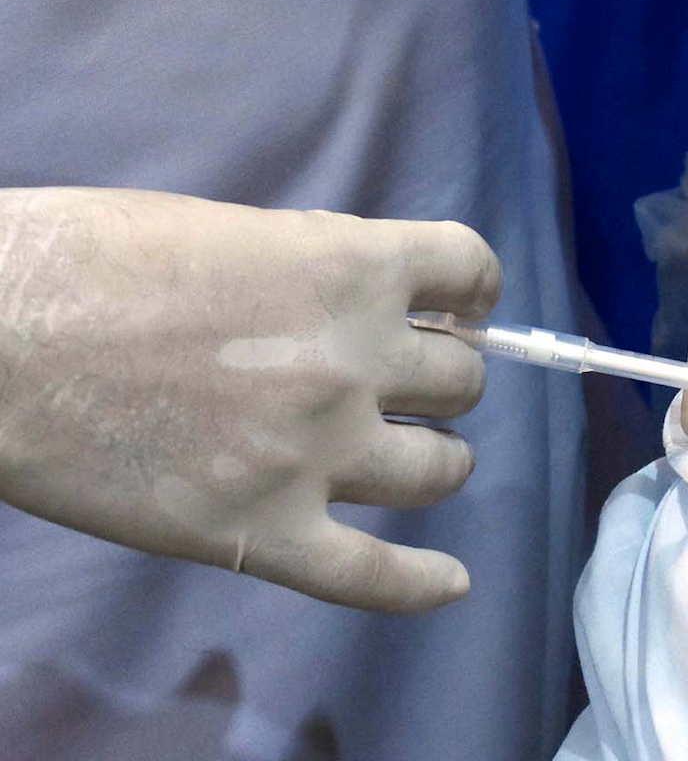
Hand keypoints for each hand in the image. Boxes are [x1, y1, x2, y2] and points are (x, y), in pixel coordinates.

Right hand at [0, 188, 499, 610]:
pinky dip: (421, 584)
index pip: (472, 271)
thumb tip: (370, 298)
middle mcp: (355, 361)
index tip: (460, 309)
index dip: (472, 292)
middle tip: (397, 385)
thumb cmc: (89, 258)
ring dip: (433, 459)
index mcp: (352, 267)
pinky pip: (374, 576)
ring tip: (409, 457)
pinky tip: (451, 582)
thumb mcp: (236, 229)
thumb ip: (319, 266)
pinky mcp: (262, 532)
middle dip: (437, 378)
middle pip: (461, 380)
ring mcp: (316, 454)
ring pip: (440, 469)